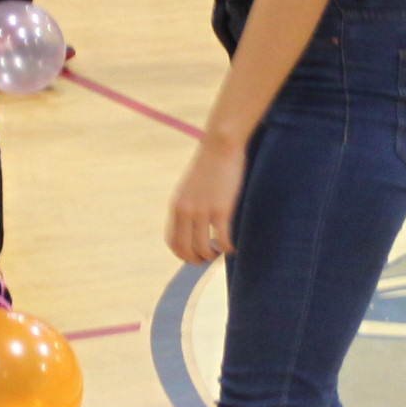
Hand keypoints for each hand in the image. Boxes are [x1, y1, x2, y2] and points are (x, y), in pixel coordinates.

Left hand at [166, 135, 246, 265]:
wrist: (220, 146)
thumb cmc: (210, 164)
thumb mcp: (192, 187)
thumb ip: (190, 205)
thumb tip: (197, 225)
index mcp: (177, 206)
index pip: (173, 241)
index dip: (182, 254)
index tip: (193, 257)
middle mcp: (186, 211)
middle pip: (186, 249)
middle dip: (197, 260)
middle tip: (209, 260)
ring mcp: (203, 211)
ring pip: (203, 248)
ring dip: (212, 256)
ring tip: (221, 253)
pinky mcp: (221, 209)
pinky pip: (221, 239)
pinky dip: (227, 248)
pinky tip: (233, 248)